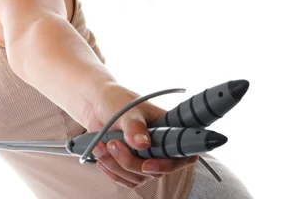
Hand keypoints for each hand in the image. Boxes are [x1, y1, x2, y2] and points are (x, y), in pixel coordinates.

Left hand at [83, 83, 197, 188]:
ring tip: (101, 145)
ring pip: (137, 177)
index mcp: (169, 130)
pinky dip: (110, 170)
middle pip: (155, 171)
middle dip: (130, 162)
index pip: (183, 155)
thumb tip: (143, 144)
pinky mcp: (129, 165)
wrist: (97, 105)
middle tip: (113, 144)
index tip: (146, 164)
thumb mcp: (127, 110)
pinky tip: (100, 154)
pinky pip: (124, 179)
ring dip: (115, 165)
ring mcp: (145, 159)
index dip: (169, 165)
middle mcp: (160, 148)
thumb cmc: (117, 101)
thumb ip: (134, 126)